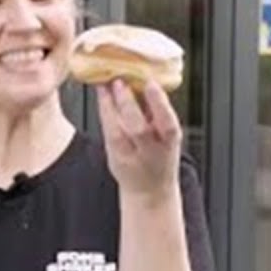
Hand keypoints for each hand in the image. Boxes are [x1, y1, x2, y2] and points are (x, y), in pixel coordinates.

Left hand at [95, 79, 181, 200]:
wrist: (150, 190)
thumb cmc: (160, 156)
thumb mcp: (167, 136)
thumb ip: (158, 112)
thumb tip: (144, 79)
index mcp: (170, 143)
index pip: (168, 123)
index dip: (159, 103)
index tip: (150, 83)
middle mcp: (151, 153)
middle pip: (139, 130)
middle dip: (128, 105)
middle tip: (119, 82)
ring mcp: (130, 158)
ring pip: (118, 131)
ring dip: (110, 105)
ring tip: (106, 84)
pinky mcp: (115, 158)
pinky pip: (107, 132)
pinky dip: (104, 112)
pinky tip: (101, 96)